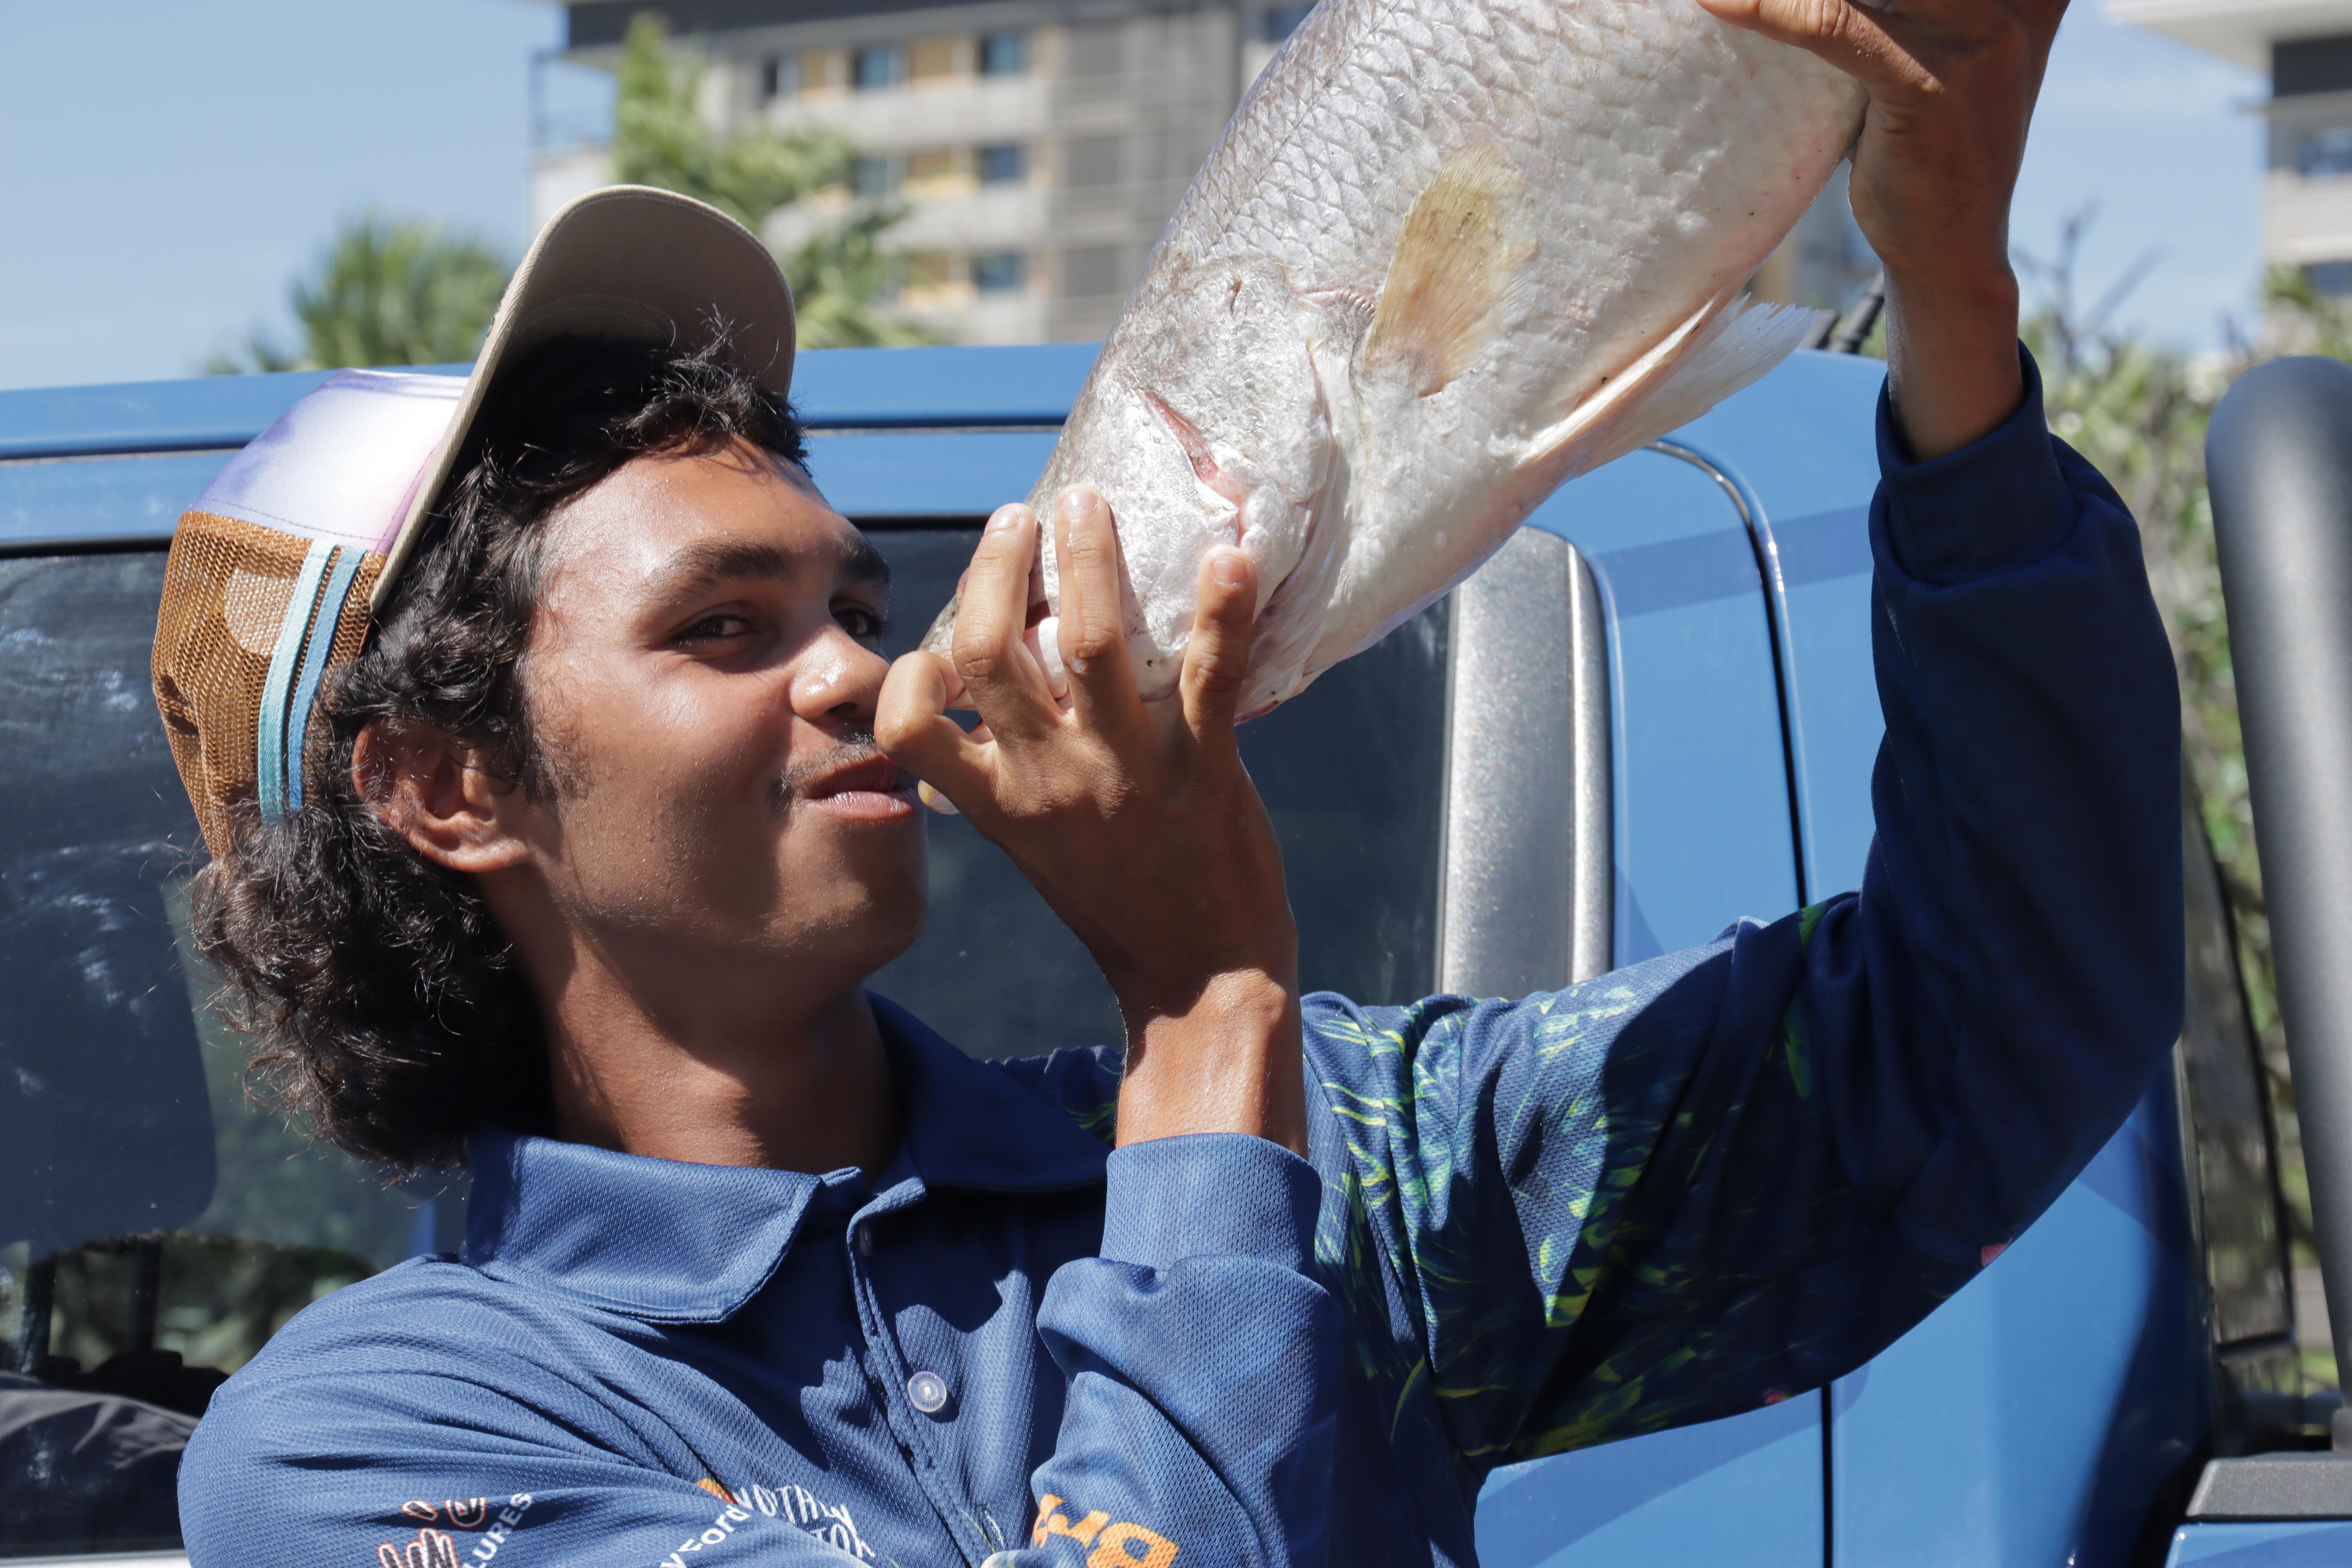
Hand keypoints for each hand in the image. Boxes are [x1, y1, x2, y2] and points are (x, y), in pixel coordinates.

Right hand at [876, 488, 1305, 1151]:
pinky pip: (1210, 679)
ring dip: (1088, 558)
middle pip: (992, 651)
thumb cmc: (1118, 900)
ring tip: (1088, 505)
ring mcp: (1127, 774)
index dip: (912, 667)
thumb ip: (1004, 774)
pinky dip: (1223, 614)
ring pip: (1088, 643)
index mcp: (1000, 803)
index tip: (949, 627)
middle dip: (998, 568)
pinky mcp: (1205, 771)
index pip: (911, 724)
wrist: (1201, 979)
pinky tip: (1232, 560)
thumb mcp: (1035, 844)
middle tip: (1020, 517)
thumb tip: (984, 699)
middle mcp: (1050, 781)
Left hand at [1700, 0, 2061, 456]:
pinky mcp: (1935, 88)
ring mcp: (1981, 39)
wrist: (1949, 268)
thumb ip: (1885, 9)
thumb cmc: (1923, 164)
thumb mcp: (1912, 60)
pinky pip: (1842, 29)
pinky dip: (1773, 10)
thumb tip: (1805, 0)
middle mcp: (2011, 1)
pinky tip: (1714, 2)